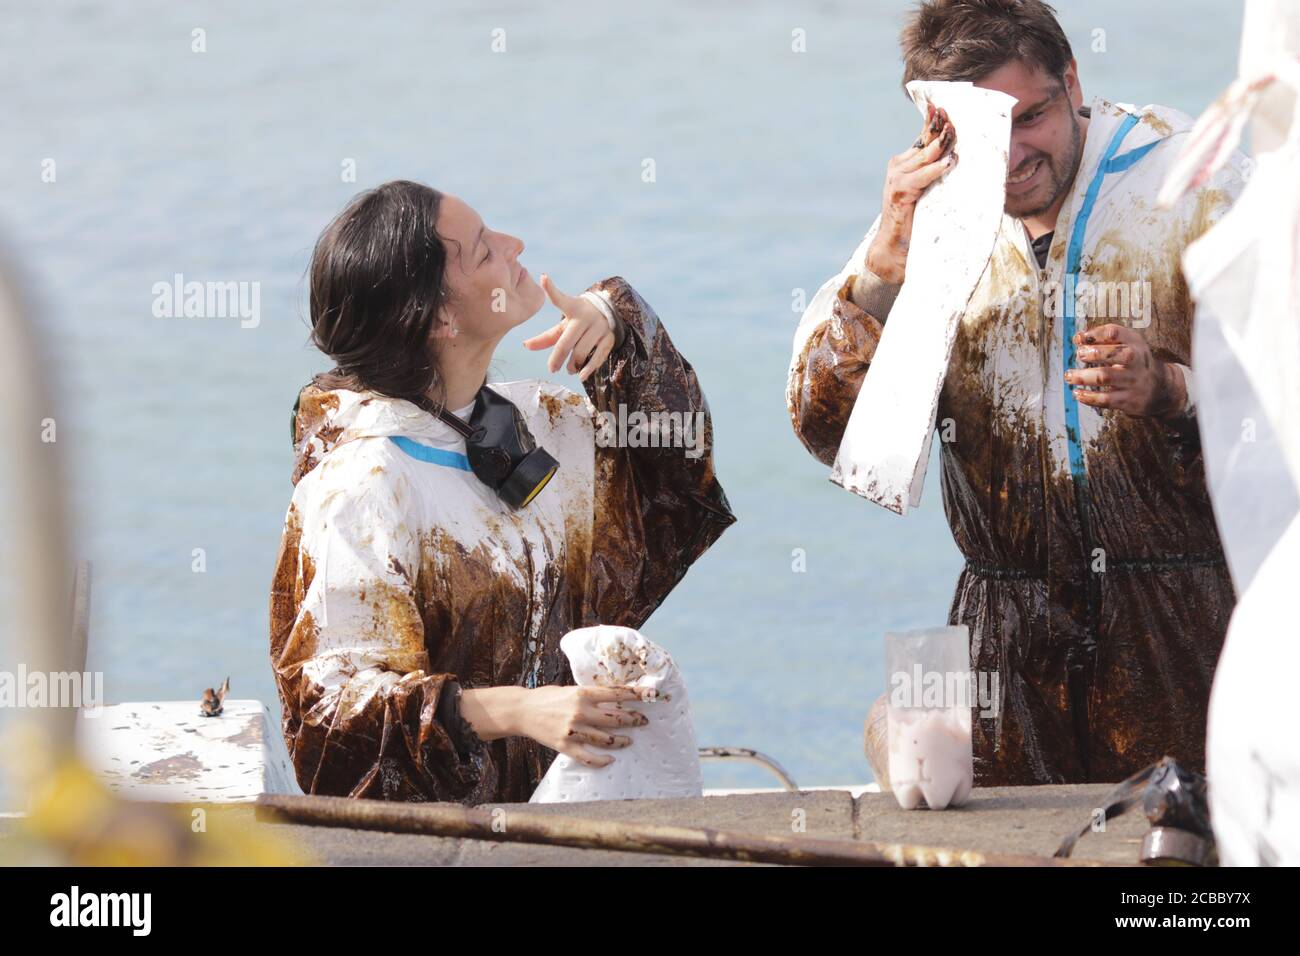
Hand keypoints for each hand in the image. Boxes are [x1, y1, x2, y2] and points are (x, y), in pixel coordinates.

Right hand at [513, 685, 650, 767]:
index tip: (649, 695)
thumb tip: (614, 698)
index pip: (615, 693)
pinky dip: (602, 760)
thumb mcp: (571, 690)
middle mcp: (580, 712)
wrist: (523, 710)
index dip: (635, 695)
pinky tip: (611, 759)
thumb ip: (590, 696)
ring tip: (629, 740)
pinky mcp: (565, 746)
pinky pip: (589, 757)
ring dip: (622, 740)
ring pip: (606, 739)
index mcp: (582, 694)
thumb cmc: (547, 697)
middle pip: (615, 718)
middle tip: (643, 721)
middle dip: (633, 720)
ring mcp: (573, 730)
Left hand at [522, 274, 616, 380]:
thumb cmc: (580, 321)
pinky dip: (589, 368)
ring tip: (568, 369)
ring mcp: (599, 328)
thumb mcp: (565, 324)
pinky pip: (598, 357)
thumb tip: (526, 346)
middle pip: (567, 340)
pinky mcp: (609, 339)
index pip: (560, 300)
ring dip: (572, 364)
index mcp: (573, 308)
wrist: (610, 314)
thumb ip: (547, 336)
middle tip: (552, 368)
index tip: (544, 278)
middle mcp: (586, 317)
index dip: (551, 289)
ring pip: (581, 352)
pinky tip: (580, 375)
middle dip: (558, 357)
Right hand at [864, 104, 956, 284]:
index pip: (923, 135)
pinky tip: (949, 163)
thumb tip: (961, 156)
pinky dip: (935, 169)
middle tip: (955, 118)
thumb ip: (938, 172)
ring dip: (942, 146)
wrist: (895, 247)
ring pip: (925, 155)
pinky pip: (921, 176)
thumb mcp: (930, 189)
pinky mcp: (900, 192)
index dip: (933, 120)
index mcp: (905, 163)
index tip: (944, 105)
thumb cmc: (915, 220)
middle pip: (926, 142)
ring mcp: (897, 178)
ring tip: (954, 135)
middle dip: (942, 129)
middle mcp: (898, 166)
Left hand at [1067, 324, 1186, 418]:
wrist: (1161, 388)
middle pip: (1116, 354)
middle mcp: (1136, 360)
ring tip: (1069, 376)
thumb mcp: (1127, 344)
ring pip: (1106, 377)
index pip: (1115, 332)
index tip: (1079, 339)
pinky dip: (1088, 397)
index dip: (1095, 334)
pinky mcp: (1128, 400)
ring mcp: (1133, 381)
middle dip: (1094, 353)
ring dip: (1083, 376)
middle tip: (1079, 355)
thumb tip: (1077, 338)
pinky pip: (1106, 399)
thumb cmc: (1134, 361)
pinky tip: (1077, 393)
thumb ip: (1102, 338)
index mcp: (1134, 342)